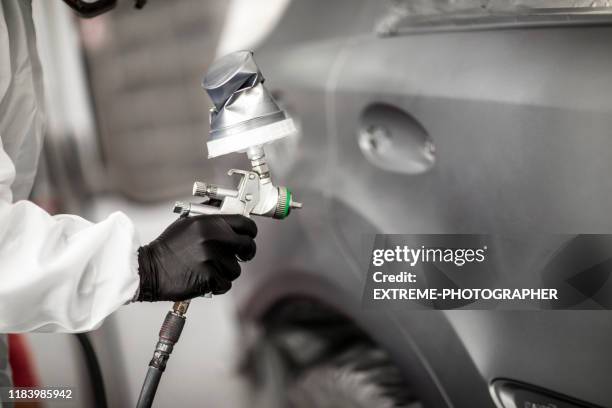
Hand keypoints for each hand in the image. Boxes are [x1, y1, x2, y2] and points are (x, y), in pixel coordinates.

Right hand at [136, 214, 256, 300]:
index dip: (250, 231)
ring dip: (226, 270)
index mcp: (209, 223)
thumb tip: (229, 206)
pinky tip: (205, 279)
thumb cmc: (168, 247)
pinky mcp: (209, 278)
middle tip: (240, 255)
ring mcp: (211, 259)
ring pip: (236, 268)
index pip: (245, 223)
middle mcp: (213, 239)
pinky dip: (217, 284)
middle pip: (247, 245)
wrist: (148, 269)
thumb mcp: (188, 222)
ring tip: (209, 267)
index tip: (249, 235)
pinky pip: (226, 283)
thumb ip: (210, 213)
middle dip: (246, 252)